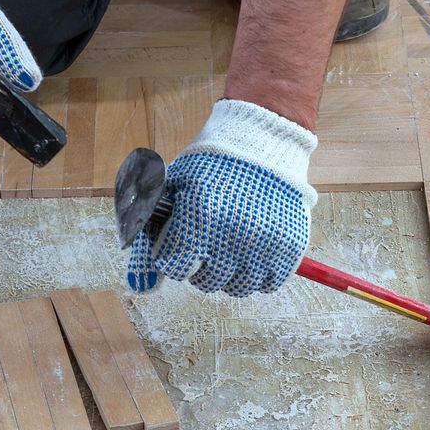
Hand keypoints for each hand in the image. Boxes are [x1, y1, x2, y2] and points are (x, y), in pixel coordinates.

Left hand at [125, 99, 318, 296]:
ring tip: (231, 250)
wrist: (265, 142)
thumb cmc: (213, 163)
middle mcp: (233, 237)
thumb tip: (139, 279)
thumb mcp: (175, 184)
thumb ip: (153, 224)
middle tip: (207, 246)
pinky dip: (259, 274)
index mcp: (201, 217)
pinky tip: (254, 254)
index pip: (176, 268)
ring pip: (238, 287)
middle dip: (201, 267)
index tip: (180, 246)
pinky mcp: (290, 249)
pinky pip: (269, 284)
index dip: (173, 258)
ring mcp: (265, 245)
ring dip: (230, 274)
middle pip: (206, 281)